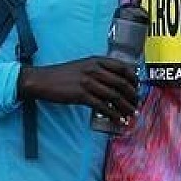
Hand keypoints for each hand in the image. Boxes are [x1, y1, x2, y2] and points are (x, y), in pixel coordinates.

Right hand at [17, 57, 138, 123]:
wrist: (42, 80)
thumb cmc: (62, 74)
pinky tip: (118, 120)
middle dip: (132, 95)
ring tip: (132, 114)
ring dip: (126, 107)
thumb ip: (98, 70)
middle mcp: (94, 69)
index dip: (133, 78)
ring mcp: (88, 82)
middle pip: (121, 83)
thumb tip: (115, 81)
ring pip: (114, 96)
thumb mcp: (83, 65)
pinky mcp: (82, 95)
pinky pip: (103, 106)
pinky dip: (113, 114)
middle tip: (137, 104)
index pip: (123, 67)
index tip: (138, 87)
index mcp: (96, 60)